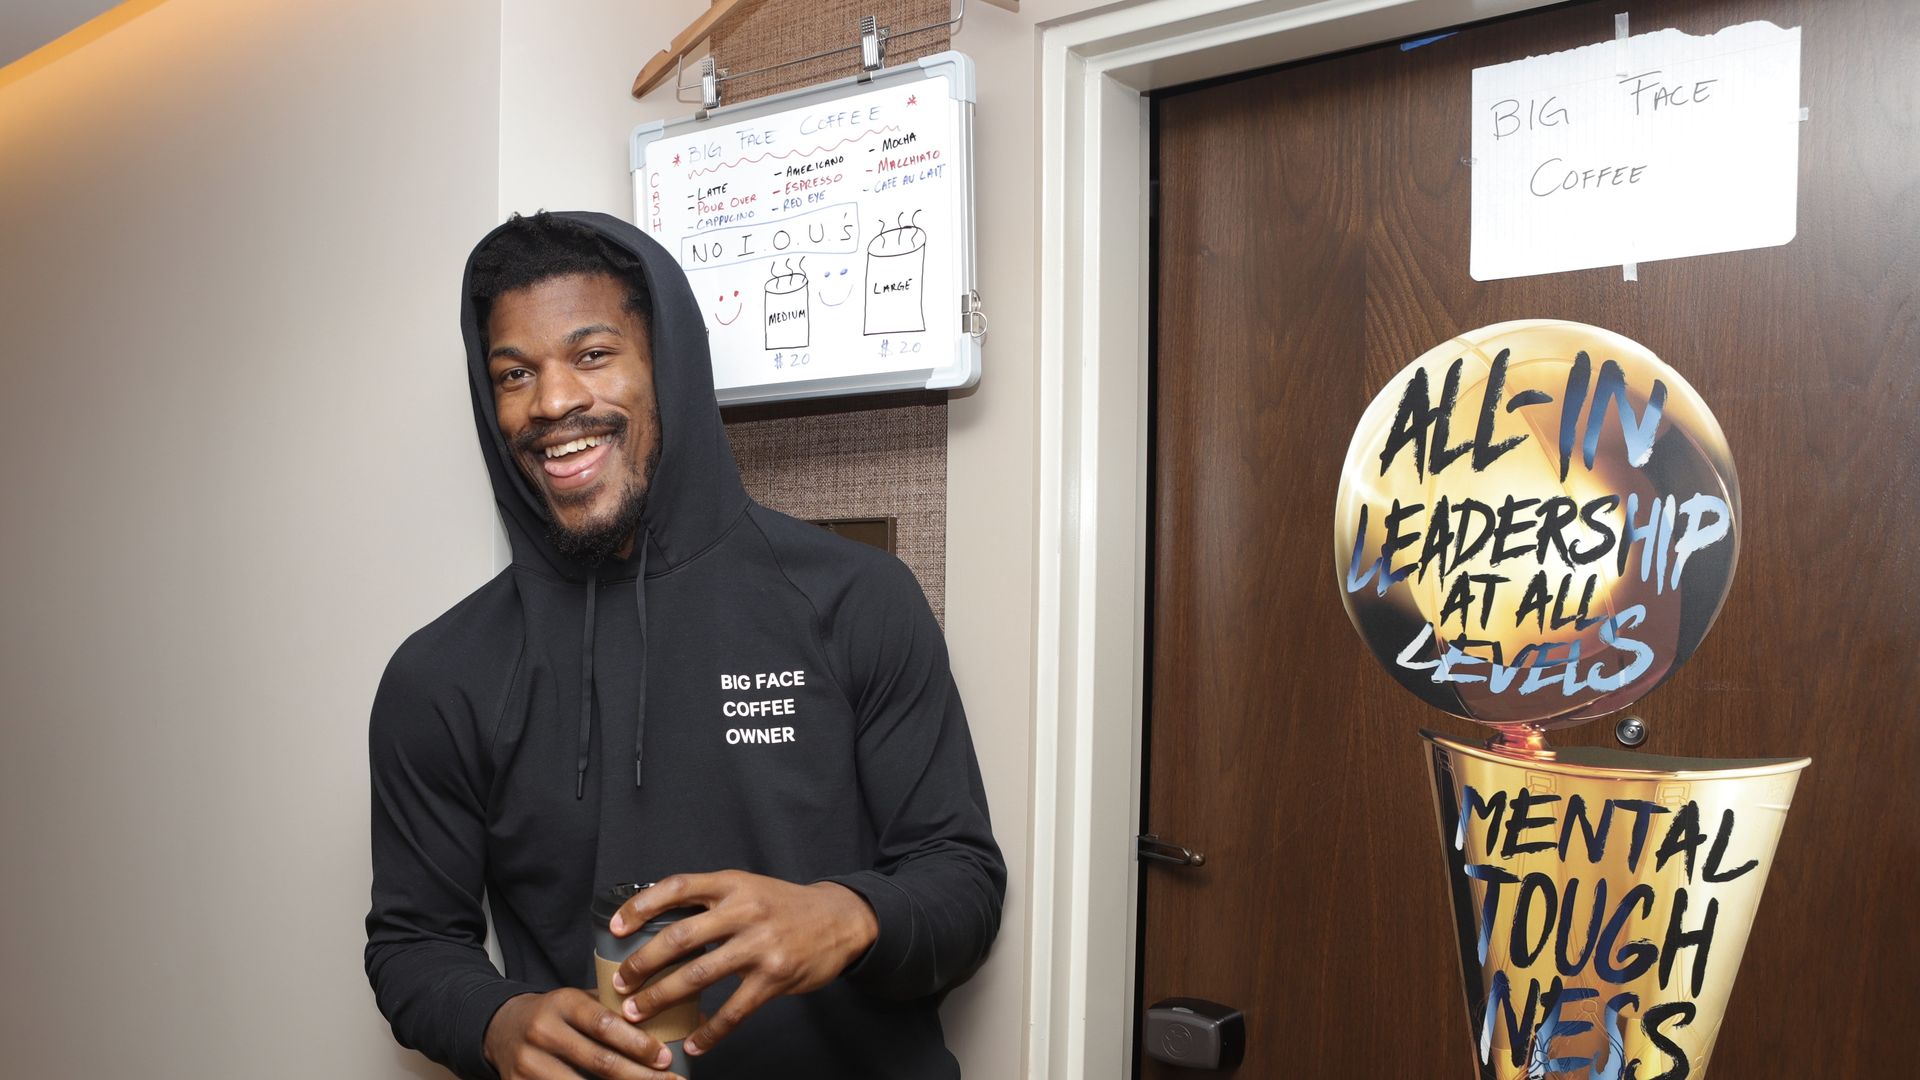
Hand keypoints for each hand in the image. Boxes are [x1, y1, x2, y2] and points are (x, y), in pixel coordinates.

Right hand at [483, 988, 678, 1078]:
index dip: (638, 1044)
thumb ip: (618, 1010)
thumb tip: (682, 1018)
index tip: (666, 1058)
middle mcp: (543, 1031)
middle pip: (599, 1061)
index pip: (605, 1024)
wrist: (501, 1026)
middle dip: (639, 1076)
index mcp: (563, 1003)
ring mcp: (528, 1062)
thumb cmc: (557, 1015)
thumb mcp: (581, 1001)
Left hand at [608, 871, 880, 1057]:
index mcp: (732, 884)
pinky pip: (734, 1010)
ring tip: (638, 1013)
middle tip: (619, 983)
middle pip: (680, 937)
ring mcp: (761, 944)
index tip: (616, 928)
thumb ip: (710, 901)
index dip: (642, 906)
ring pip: (700, 975)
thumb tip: (656, 923)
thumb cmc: (784, 906)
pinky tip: (693, 1041)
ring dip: (662, 997)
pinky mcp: (776, 976)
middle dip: (642, 963)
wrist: (840, 920)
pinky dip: (710, 1030)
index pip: (677, 887)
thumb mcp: (748, 888)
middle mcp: (745, 910)